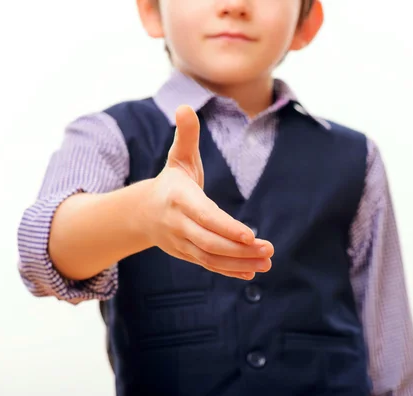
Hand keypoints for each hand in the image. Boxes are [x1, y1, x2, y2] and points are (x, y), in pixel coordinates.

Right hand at [141, 105, 272, 279]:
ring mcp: (181, 243)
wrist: (143, 213)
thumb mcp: (178, 157)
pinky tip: (252, 271)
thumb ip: (186, 136)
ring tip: (268, 262)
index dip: (226, 227)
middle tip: (269, 249)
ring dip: (240, 262)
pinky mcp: (187, 255)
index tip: (250, 235)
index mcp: (178, 198)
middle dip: (240, 249)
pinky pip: (209, 266)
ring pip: (211, 258)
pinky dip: (230, 271)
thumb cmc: (171, 181)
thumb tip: (184, 107)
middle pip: (210, 242)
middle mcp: (178, 224)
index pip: (204, 216)